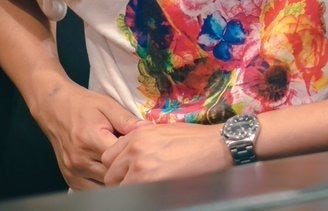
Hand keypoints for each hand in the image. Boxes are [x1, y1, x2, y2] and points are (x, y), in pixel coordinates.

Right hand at [30, 82, 143, 189]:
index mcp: (91, 140)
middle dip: (127, 168)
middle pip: (113, 174)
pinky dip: (102, 185)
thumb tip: (149, 129)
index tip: (142, 148)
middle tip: (137, 158)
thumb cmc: (84, 105)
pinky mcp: (69, 177)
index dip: (134, 154)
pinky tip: (111, 173)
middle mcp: (80, 159)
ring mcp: (73, 170)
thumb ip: (128, 121)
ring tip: (125, 165)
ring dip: (116, 179)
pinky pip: (89, 190)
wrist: (55, 108)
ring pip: (103, 186)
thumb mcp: (108, 106)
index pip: (120, 158)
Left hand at [101, 121, 230, 185]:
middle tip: (136, 184)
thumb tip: (129, 155)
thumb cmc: (196, 138)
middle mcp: (135, 149)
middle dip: (120, 181)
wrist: (218, 145)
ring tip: (146, 188)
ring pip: (119, 188)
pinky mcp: (150, 181)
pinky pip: (133, 195)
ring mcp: (141, 167)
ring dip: (129, 190)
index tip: (126, 173)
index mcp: (137, 135)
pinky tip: (154, 191)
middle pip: (110, 174)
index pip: (109, 157)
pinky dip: (139, 196)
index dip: (117, 168)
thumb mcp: (165, 131)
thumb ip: (142, 140)